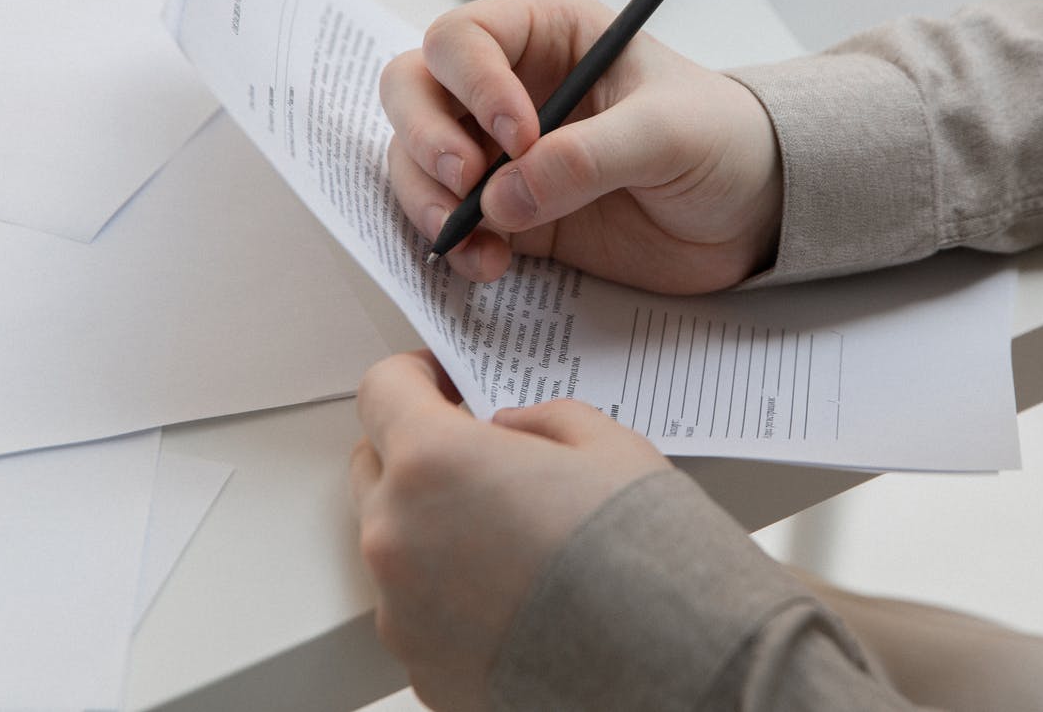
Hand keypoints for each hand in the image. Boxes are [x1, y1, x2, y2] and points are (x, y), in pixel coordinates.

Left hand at [349, 351, 670, 711]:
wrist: (668, 664)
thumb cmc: (642, 554)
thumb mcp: (606, 444)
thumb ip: (541, 420)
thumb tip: (510, 432)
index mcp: (434, 462)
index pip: (382, 391)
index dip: (413, 375)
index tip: (440, 381)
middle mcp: (397, 536)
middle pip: (375, 467)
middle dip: (418, 452)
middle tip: (481, 459)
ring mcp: (402, 611)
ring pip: (395, 544)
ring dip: (433, 527)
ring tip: (512, 539)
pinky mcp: (420, 666)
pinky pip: (418, 610)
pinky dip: (451, 596)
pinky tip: (517, 595)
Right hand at [381, 0, 781, 292]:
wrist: (751, 212)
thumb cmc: (723, 140)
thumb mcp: (669, 134)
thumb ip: (589, 158)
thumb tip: (505, 195)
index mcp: (549, 33)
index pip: (464, 37)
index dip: (473, 84)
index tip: (518, 138)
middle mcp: (510, 84)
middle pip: (415, 89)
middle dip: (424, 137)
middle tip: (465, 182)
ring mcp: (500, 150)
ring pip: (414, 156)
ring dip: (426, 198)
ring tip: (474, 240)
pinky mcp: (507, 209)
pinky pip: (445, 219)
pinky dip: (452, 244)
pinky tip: (490, 264)